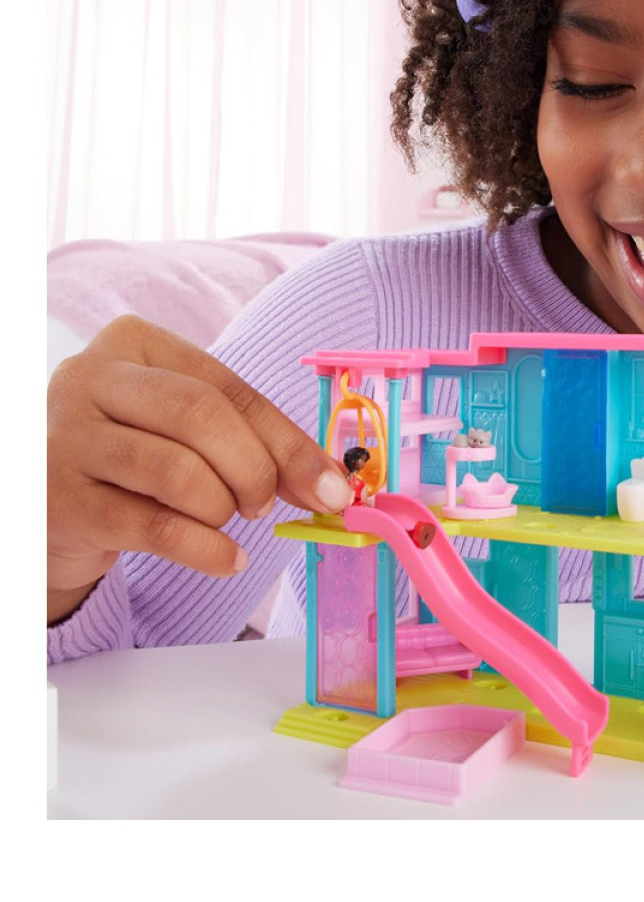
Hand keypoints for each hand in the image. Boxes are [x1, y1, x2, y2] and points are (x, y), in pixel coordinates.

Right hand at [47, 315, 352, 623]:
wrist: (51, 508)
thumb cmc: (135, 458)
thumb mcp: (188, 432)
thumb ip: (256, 443)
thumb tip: (332, 483)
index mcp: (135, 343)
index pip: (230, 388)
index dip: (289, 442)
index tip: (333, 486)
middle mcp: (91, 378)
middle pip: (202, 417)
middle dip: (255, 470)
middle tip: (264, 504)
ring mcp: (66, 437)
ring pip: (177, 471)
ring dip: (222, 509)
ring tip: (224, 522)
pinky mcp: (60, 501)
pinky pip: (154, 527)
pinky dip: (206, 549)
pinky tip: (224, 557)